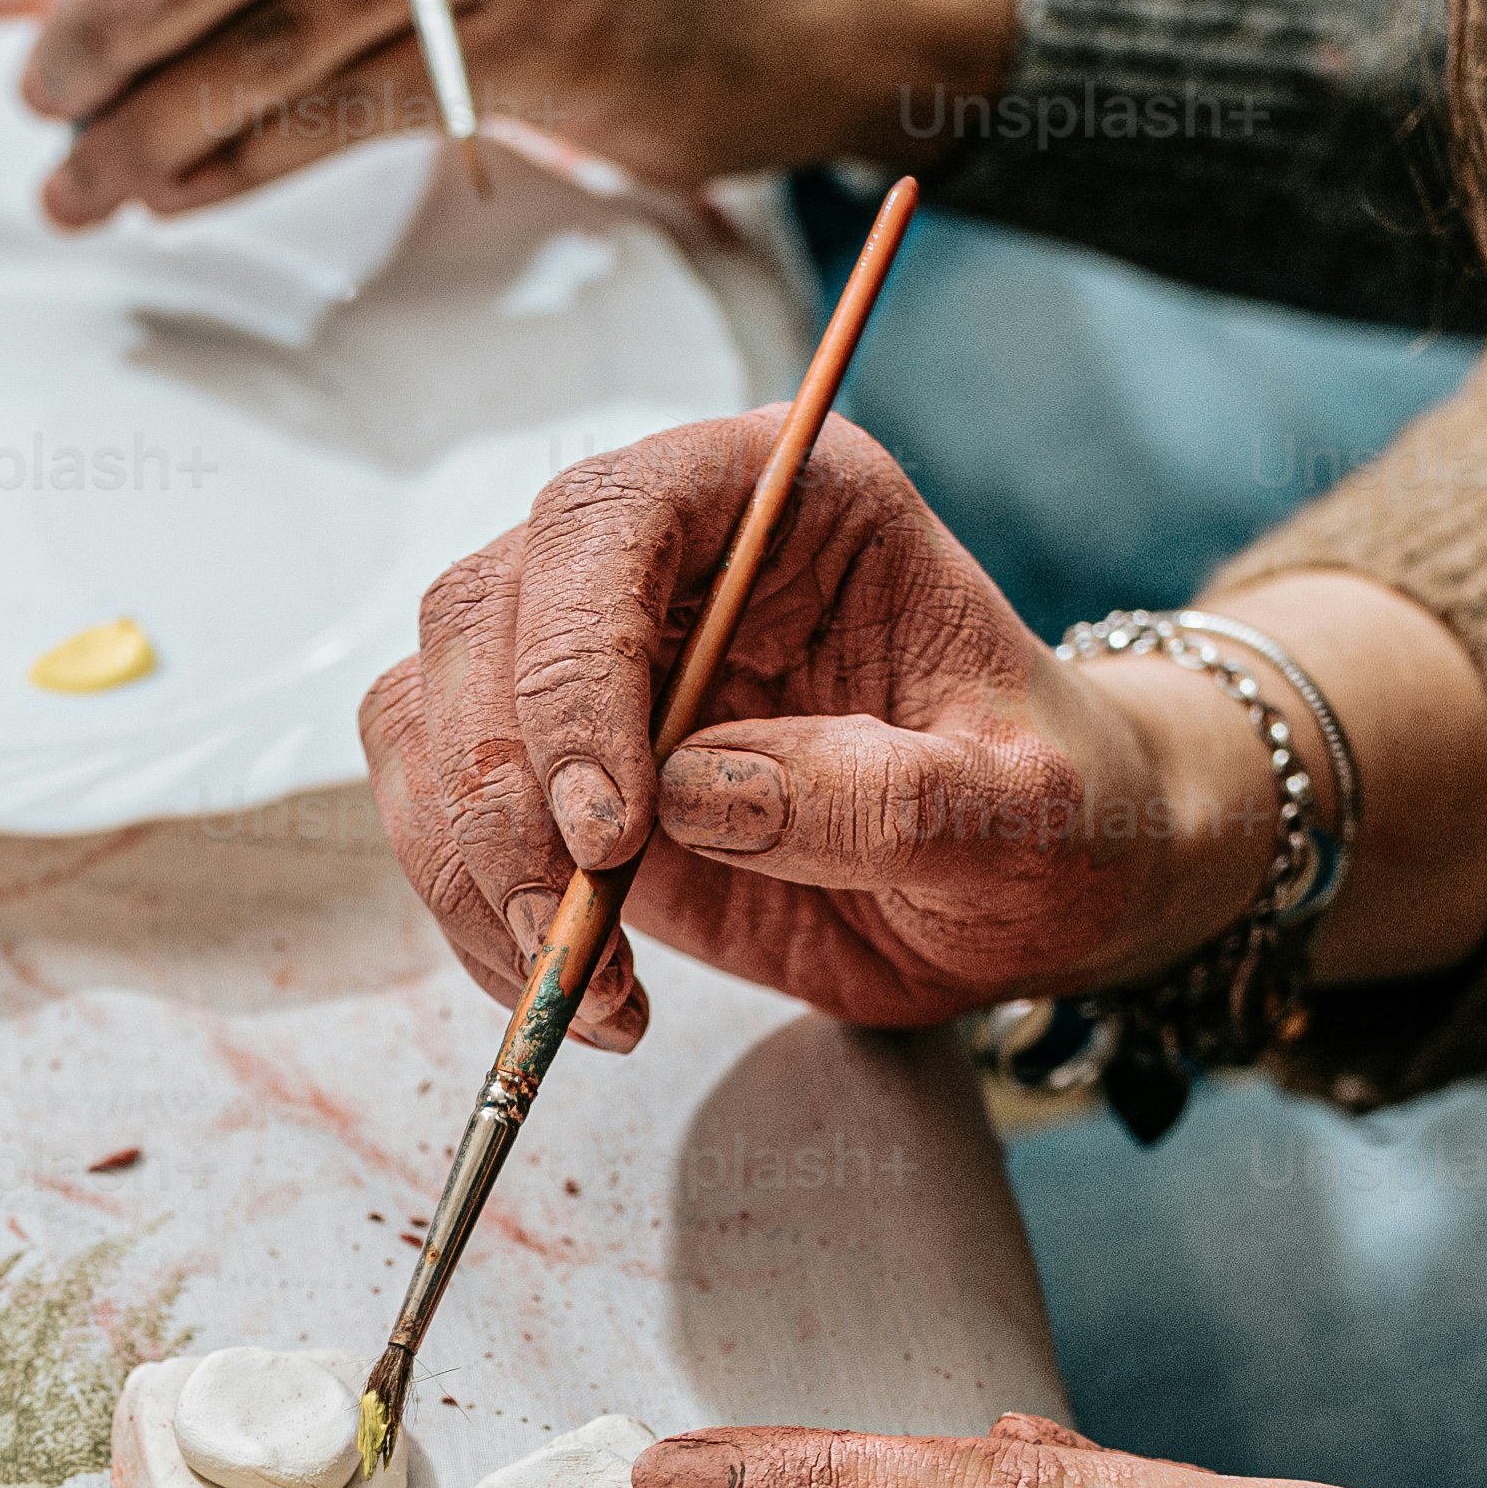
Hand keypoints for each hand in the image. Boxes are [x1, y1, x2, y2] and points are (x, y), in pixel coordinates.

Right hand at [362, 413, 1265, 1045]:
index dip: (576, 662)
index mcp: (790, 499)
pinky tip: (572, 988)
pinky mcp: (554, 765)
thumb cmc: (1058, 814)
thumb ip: (885, 796)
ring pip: (429, 708)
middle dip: (500, 784)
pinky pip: (439, 809)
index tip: (616, 822)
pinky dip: (470, 909)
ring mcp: (596, 656)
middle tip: (575, 924)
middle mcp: (669, 554)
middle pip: (486, 610)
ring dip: (467, 857)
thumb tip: (692, 792)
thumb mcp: (1026, 816)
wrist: (1035, 886)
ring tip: (579, 980)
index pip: (614, 517)